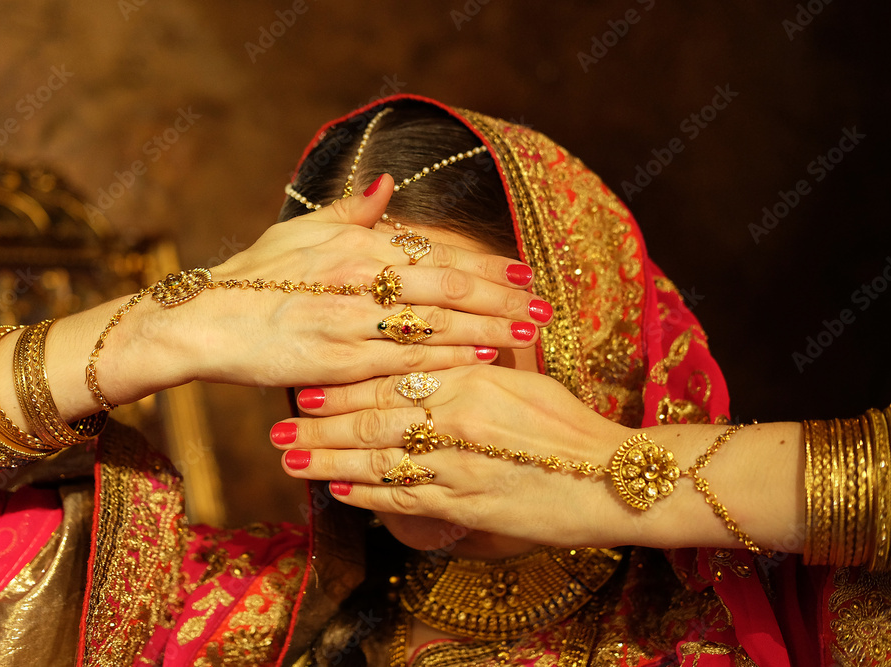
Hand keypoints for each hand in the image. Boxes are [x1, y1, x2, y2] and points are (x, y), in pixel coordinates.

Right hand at [119, 175, 551, 393]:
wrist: (207, 322)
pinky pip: (405, 363)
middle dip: (502, 301)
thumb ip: (351, 210)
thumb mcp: (300, 229)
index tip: (526, 274)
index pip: (439, 257)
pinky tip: (478, 361)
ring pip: (435, 329)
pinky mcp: (340, 364)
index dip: (488, 268)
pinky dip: (446, 361)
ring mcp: (351, 325)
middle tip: (545, 310)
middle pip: (449, 293)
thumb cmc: (254, 274)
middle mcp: (360, 282)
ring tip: (527, 336)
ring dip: (487, 331)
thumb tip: (388, 184)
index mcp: (356, 247)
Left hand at [271, 365, 640, 548]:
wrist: (611, 479)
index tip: (307, 387)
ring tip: (291, 460)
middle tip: (279, 427)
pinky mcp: (464, 505)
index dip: (343, 385)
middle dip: (320, 425)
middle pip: (372, 419)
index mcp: (470, 379)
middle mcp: (456, 419)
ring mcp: (457, 464)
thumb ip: (473, 365)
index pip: (392, 377)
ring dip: (328, 461)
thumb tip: (437, 350)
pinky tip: (338, 492)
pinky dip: (365, 495)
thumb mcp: (523, 379)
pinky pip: (402, 498)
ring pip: (377, 461)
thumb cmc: (570, 426)